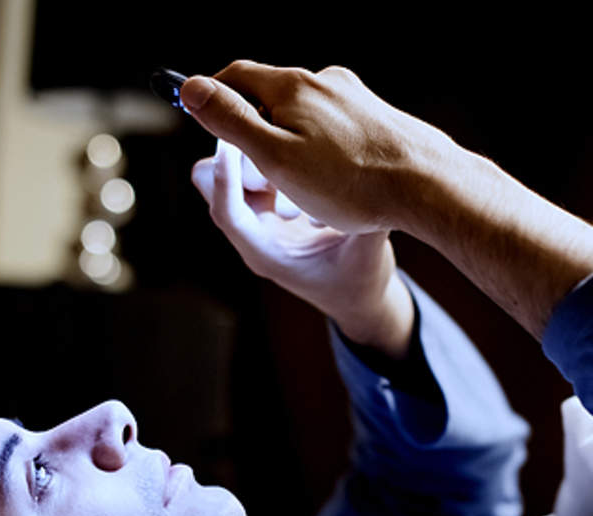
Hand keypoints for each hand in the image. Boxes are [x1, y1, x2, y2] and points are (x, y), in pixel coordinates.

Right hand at [181, 62, 452, 235]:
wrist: (430, 185)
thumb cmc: (350, 181)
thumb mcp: (276, 158)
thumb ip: (231, 122)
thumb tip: (190, 88)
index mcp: (293, 87)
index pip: (236, 75)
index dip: (213, 96)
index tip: (202, 119)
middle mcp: (325, 81)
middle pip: (271, 94)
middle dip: (254, 124)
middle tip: (248, 164)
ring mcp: (355, 97)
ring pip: (305, 112)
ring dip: (290, 138)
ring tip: (296, 182)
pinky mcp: (378, 117)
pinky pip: (335, 126)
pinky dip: (322, 147)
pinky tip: (335, 178)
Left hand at [192, 139, 413, 357]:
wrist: (357, 295)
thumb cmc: (360, 282)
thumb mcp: (368, 254)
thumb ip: (367, 223)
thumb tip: (380, 186)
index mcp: (267, 255)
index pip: (228, 214)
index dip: (225, 178)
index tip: (232, 142)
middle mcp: (254, 234)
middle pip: (212, 186)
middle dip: (237, 160)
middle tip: (275, 143)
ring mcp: (259, 218)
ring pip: (229, 171)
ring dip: (253, 153)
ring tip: (289, 144)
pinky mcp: (269, 204)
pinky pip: (251, 168)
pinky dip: (268, 153)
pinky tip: (297, 146)